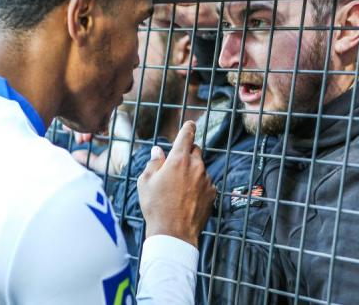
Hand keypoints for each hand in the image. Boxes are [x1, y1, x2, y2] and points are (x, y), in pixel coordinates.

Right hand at [137, 121, 215, 247]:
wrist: (173, 233)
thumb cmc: (155, 207)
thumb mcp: (146, 182)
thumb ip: (154, 162)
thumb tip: (158, 151)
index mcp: (178, 159)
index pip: (186, 135)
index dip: (188, 128)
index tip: (190, 124)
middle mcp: (196, 166)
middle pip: (195, 150)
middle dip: (187, 153)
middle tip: (175, 166)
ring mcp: (206, 180)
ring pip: (200, 168)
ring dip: (192, 172)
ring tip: (178, 190)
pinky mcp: (212, 193)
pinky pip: (205, 183)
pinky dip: (198, 186)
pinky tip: (187, 199)